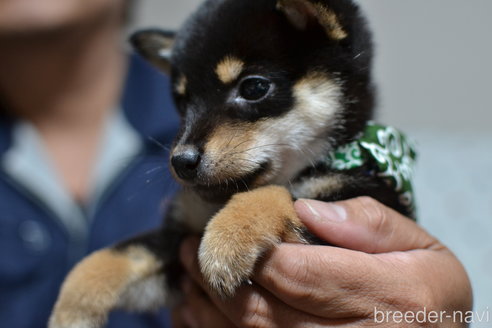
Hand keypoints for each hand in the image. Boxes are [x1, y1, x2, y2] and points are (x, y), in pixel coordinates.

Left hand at [172, 197, 471, 326]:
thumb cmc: (426, 290)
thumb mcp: (420, 245)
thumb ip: (367, 224)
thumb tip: (305, 210)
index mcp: (384, 296)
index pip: (297, 272)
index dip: (254, 250)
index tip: (230, 226)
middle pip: (262, 309)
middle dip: (217, 275)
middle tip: (190, 247)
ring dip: (205, 307)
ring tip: (185, 275)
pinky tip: (194, 313)